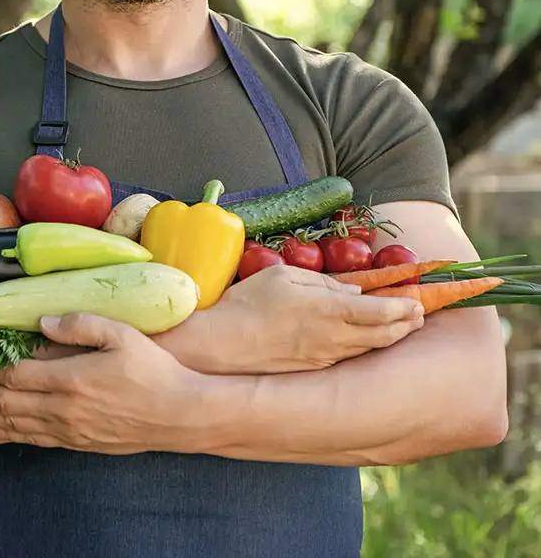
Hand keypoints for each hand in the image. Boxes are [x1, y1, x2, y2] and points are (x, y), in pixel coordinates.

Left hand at [0, 312, 201, 453]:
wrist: (179, 415)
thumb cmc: (152, 371)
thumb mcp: (121, 335)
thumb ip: (81, 324)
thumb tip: (44, 321)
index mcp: (70, 380)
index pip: (16, 375)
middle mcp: (63, 410)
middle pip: (9, 403)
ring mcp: (69, 431)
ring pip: (16, 425)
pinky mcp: (77, 444)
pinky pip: (33, 440)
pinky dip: (7, 435)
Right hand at [154, 265, 424, 374]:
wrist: (224, 346)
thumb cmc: (249, 302)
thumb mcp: (283, 275)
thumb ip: (322, 281)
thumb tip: (351, 291)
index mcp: (329, 309)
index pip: (380, 311)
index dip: (404, 307)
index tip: (418, 300)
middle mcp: (334, 337)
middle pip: (384, 335)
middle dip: (406, 324)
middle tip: (420, 314)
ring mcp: (325, 356)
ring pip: (369, 349)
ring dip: (390, 338)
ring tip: (403, 327)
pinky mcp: (314, 368)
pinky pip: (349, 356)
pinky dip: (366, 347)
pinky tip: (366, 340)